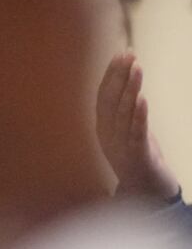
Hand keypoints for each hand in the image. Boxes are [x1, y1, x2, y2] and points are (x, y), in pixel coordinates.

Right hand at [96, 51, 180, 200]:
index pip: (103, 95)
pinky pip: (136, 133)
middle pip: (110, 101)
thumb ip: (124, 111)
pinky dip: (139, 116)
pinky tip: (143, 99)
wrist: (145, 194)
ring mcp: (120, 147)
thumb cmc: (137, 158)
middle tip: (128, 55)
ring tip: (137, 69)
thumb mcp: (126, 131)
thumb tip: (128, 82)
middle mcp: (106, 135)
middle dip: (118, 76)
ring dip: (130, 89)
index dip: (110, 74)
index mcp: (102, 128)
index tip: (120, 54)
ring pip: (123, 114)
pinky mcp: (137, 157)